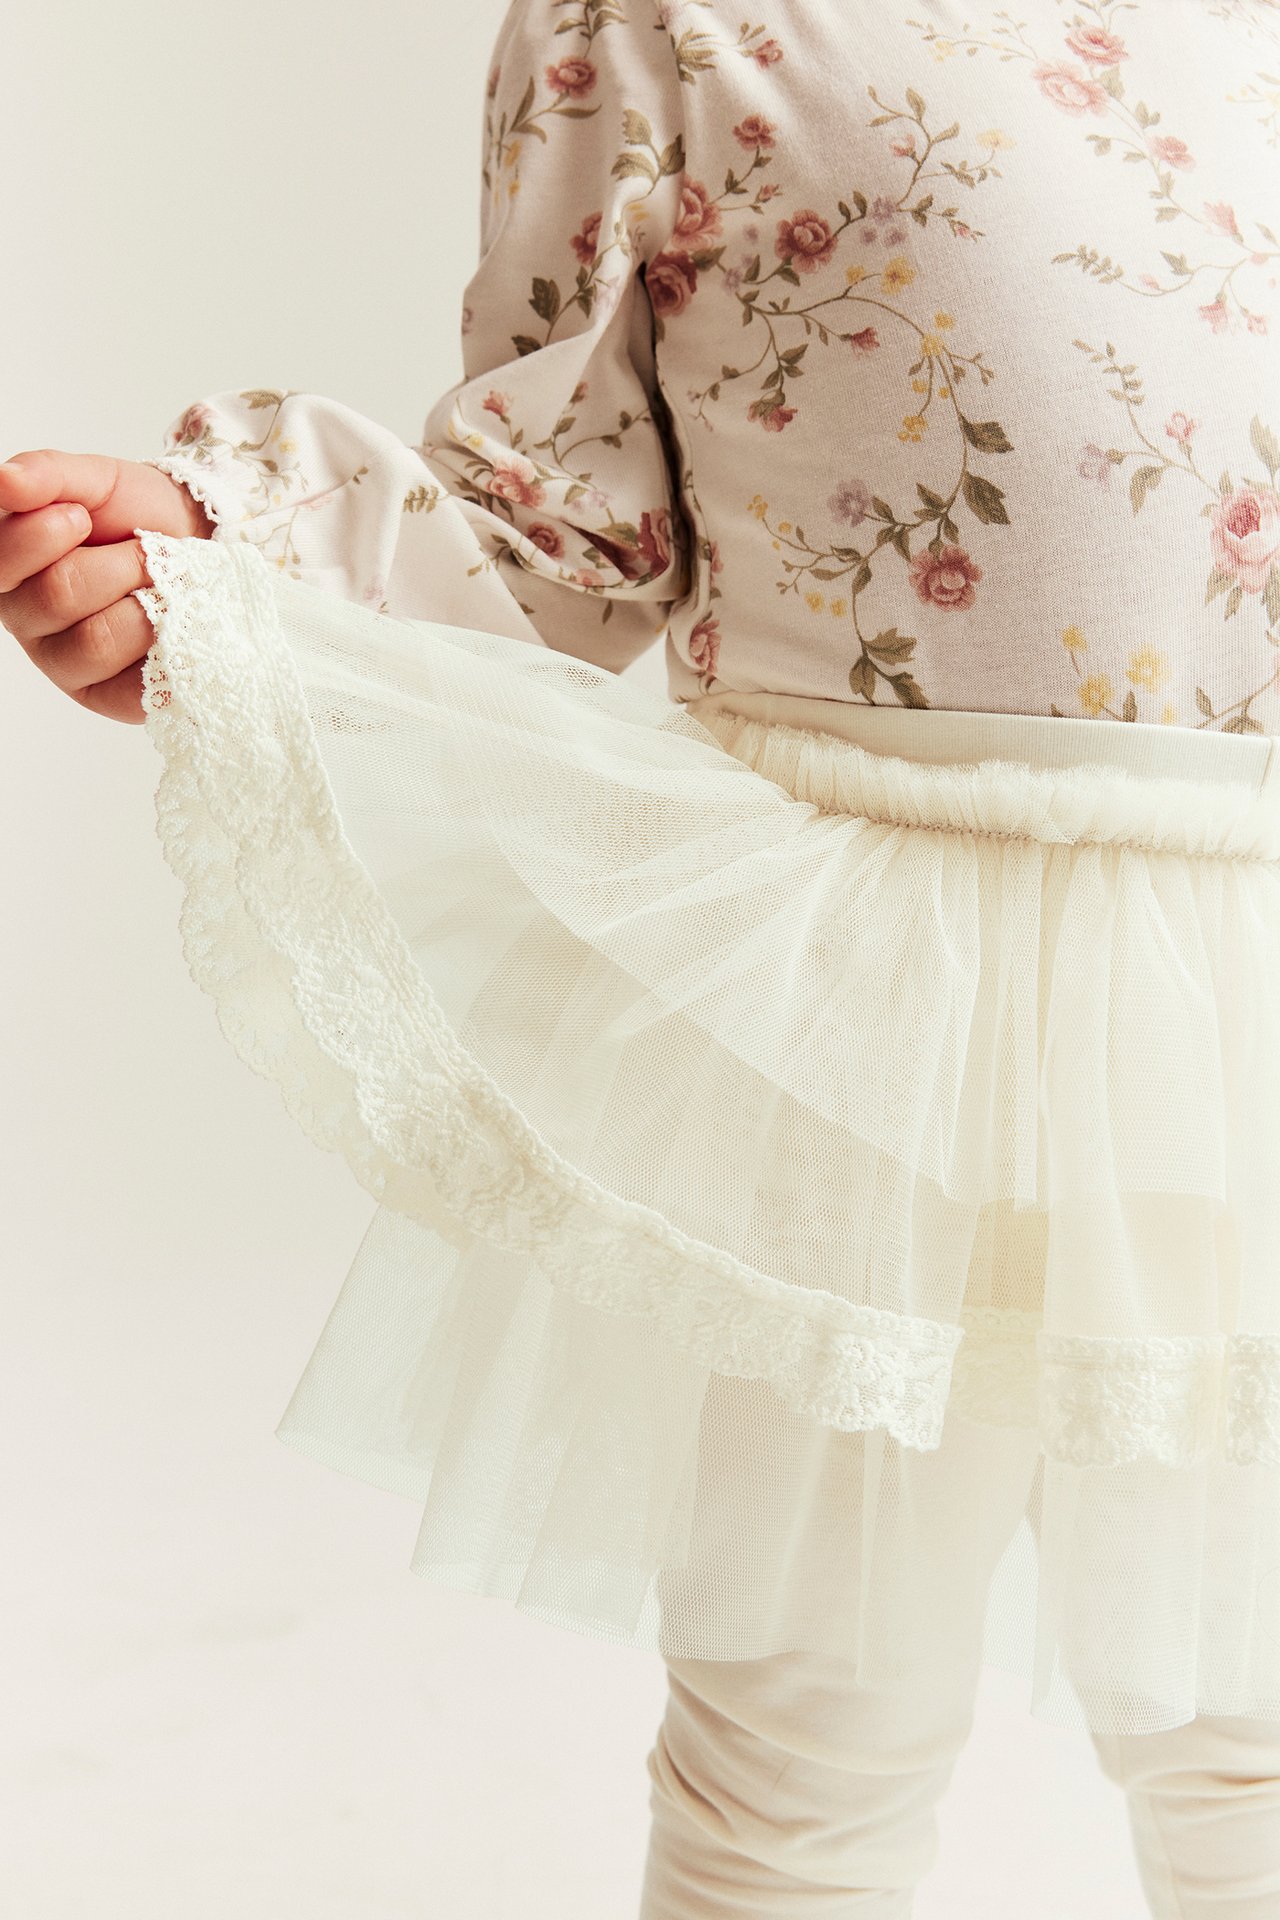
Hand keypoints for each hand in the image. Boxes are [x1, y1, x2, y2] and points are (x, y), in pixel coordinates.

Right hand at [0, 451, 214, 725]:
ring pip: (98, 640)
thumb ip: (48, 476)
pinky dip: (163, 647)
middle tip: (141, 550)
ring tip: (161, 585)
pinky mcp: (115, 697)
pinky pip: (133, 686)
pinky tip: (172, 624)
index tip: (81, 516)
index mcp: (9, 570)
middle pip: (58, 597)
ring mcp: (69, 666)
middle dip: (117, 563)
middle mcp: (29, 622)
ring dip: (146, 601)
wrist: (196, 542)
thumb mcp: (94, 481)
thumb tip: (5, 482)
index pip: (2, 562)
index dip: (46, 534)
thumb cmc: (134, 515)